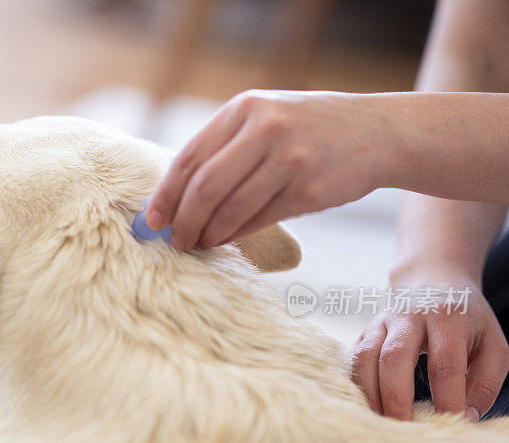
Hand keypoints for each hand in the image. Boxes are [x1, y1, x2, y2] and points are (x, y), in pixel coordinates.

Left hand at [147, 90, 393, 250]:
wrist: (378, 132)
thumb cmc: (308, 129)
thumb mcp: (265, 117)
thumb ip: (223, 146)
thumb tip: (174, 193)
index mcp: (245, 109)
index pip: (189, 158)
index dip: (165, 193)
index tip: (153, 218)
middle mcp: (266, 130)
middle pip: (204, 188)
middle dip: (183, 220)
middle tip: (175, 240)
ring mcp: (289, 160)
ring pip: (230, 210)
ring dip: (208, 234)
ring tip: (198, 243)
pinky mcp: (308, 190)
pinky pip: (258, 221)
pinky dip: (234, 236)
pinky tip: (224, 240)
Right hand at [350, 272, 508, 420]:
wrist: (432, 281)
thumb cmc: (466, 321)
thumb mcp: (492, 345)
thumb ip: (484, 382)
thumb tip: (464, 418)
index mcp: (447, 318)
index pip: (445, 362)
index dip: (447, 397)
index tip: (451, 424)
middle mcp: (409, 316)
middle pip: (395, 357)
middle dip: (397, 397)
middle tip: (404, 430)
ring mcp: (380, 322)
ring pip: (365, 357)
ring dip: (369, 392)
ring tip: (378, 423)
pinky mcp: (364, 331)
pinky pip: (352, 358)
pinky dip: (354, 384)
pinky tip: (364, 406)